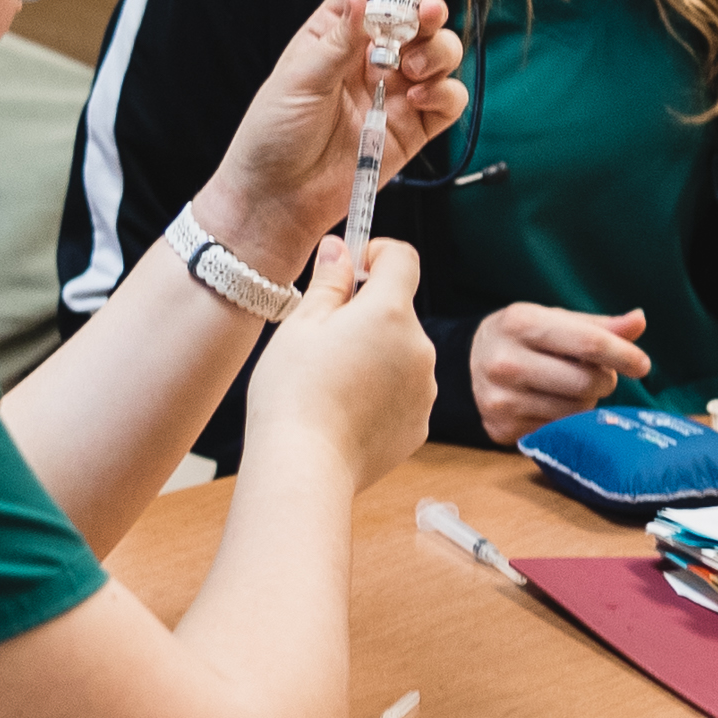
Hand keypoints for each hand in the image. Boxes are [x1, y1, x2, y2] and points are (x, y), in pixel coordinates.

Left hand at [202, 0, 467, 266]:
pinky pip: (448, 99)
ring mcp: (396, 91)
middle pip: (416, 17)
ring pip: (441, 53)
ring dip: (438, 50)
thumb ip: (340, 38)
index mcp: (336, 35)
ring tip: (413, 68)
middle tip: (426, 14)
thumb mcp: (299, 78)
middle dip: (428, 9)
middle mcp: (370, 58)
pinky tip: (422, 97)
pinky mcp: (414, 127)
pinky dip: (446, 91)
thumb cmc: (273, 134)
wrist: (277, 198)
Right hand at [245, 237, 438, 490]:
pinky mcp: (420, 424)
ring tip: (331, 382)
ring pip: (400, 354)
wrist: (305, 467)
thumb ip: (329, 282)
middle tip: (323, 340)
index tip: (352, 270)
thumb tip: (341, 250)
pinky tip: (345, 411)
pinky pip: (402, 393)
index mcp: (390, 313)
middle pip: (398, 312)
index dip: (377, 254)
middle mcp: (419, 347)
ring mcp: (424, 388)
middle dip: (367, 315)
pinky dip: (380, 394)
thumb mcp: (301, 326)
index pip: (403, 259)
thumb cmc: (293, 393)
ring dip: (375, 355)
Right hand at [472, 302, 649, 439]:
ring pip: (575, 412)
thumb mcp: (556, 321)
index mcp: (521, 323)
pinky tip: (553, 404)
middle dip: (604, 380)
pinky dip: (566, 420)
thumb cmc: (524, 338)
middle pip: (585, 383)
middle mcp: (506, 362)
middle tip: (597, 374)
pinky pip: (557, 431)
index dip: (623, 355)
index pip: (587, 343)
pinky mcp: (501, 429)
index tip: (642, 365)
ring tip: (571, 388)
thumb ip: (599, 325)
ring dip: (586, 402)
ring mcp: (500, 399)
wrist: (468, 364)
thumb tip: (639, 321)